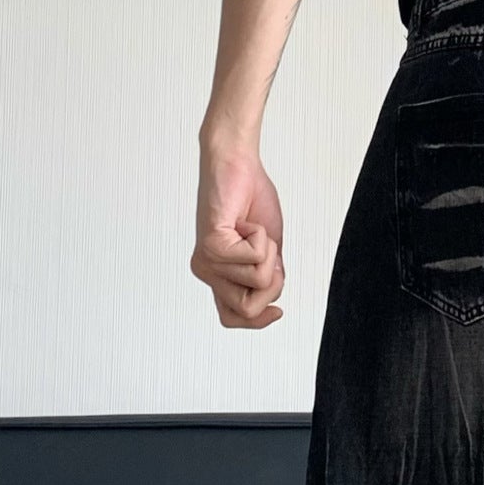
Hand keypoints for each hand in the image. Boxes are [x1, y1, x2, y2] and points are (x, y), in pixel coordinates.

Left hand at [191, 137, 285, 328]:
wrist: (237, 165)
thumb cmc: (251, 202)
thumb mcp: (269, 255)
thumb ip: (268, 282)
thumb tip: (272, 305)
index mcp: (217, 277)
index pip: (233, 319)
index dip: (259, 319)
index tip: (276, 308)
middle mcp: (206, 272)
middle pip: (249, 309)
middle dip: (272, 284)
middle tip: (267, 253)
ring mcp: (206, 260)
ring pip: (257, 283)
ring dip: (269, 254)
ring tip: (254, 231)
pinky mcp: (212, 244)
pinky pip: (255, 259)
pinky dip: (263, 238)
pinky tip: (247, 222)